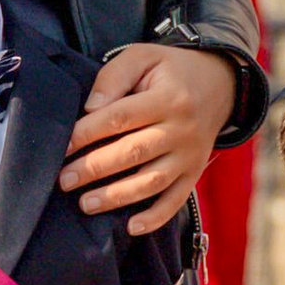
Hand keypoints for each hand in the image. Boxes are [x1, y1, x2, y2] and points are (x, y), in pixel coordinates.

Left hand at [60, 40, 238, 234]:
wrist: (220, 84)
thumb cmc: (170, 70)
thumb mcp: (143, 56)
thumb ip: (114, 76)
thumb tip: (90, 109)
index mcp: (167, 97)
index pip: (120, 117)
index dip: (88, 133)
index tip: (63, 146)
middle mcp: (182, 129)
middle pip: (134, 152)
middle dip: (95, 168)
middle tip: (64, 180)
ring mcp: (190, 155)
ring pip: (152, 181)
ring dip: (117, 196)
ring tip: (86, 204)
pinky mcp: (194, 172)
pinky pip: (176, 200)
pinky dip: (156, 217)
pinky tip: (131, 227)